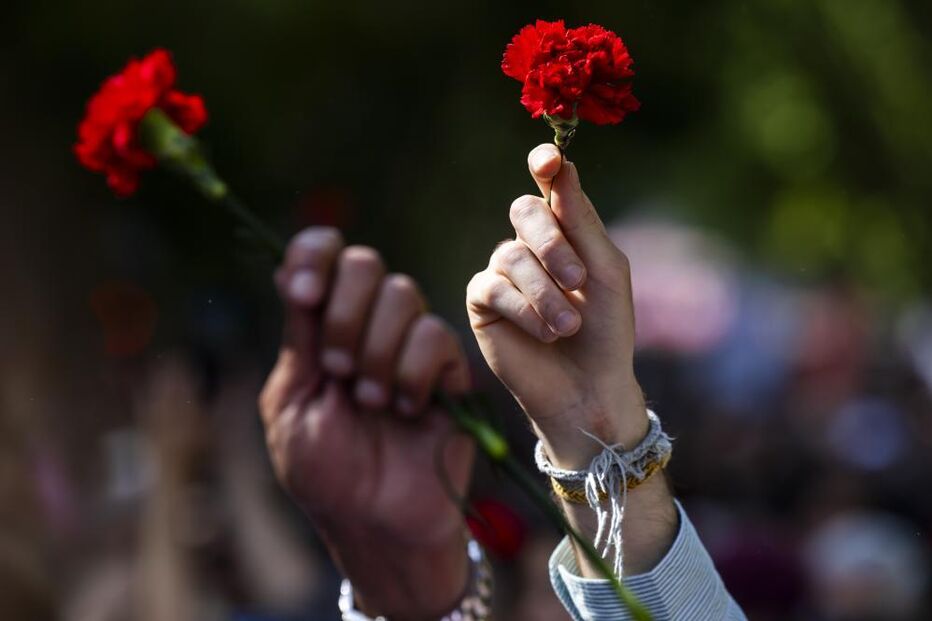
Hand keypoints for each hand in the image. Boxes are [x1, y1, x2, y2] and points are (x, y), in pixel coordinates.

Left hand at [259, 228, 473, 619]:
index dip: (312, 255)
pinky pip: (435, 336)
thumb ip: (299, 338)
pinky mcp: (447, 370)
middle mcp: (366, 327)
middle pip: (364, 265)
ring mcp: (409, 346)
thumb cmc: (325, 476)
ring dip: (376, 352)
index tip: (303, 294)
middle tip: (336, 369)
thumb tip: (293, 270)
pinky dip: (412, 372)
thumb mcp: (292, 404)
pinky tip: (405, 411)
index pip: (319, 256)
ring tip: (369, 403)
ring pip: (402, 295)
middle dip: (343, 314)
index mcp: (320, 330)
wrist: (376, 525)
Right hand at [467, 144, 647, 468]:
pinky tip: (546, 333)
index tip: (547, 160)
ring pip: (511, 256)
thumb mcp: (605, 270)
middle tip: (579, 278)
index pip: (550, 185)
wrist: (590, 387)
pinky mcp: (483, 303)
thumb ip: (582, 220)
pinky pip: (492, 287)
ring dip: (545, 292)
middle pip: (524, 211)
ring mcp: (502, 273)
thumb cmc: (607, 330)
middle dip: (553, 244)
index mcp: (565, 230)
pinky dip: (524, 310)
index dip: (546, 166)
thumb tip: (560, 164)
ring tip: (569, 326)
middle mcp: (530, 245)